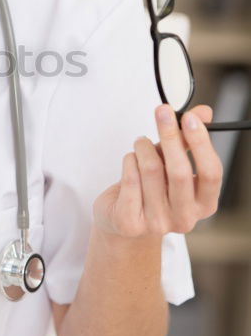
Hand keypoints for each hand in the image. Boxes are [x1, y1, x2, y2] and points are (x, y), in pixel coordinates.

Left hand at [93, 104, 222, 238]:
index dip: (201, 143)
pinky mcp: (130, 223)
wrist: (124, 220)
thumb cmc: (152, 188)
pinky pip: (130, 179)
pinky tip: (130, 160)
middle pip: (180, 172)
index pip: (211, 173)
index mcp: (204, 204)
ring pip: (151, 170)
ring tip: (140, 142)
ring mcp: (157, 223)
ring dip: (143, 147)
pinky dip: (129, 161)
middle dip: (170, 136)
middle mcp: (184, 218)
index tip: (189, 118)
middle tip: (162, 111)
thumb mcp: (172, 163)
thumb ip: (187, 139)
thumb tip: (203, 112)